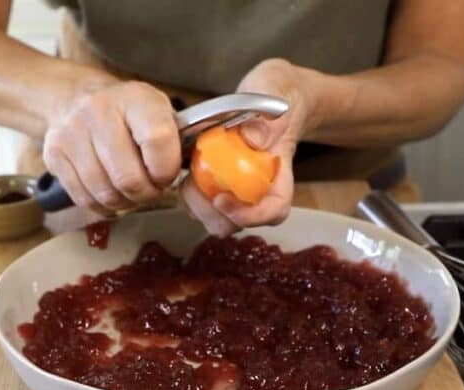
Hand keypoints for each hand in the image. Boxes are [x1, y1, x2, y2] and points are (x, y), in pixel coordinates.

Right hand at [43, 81, 181, 215]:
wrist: (74, 99)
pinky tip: (111, 193)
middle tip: (150, 187)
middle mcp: (99, 111)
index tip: (166, 173)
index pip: (158, 141)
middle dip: (147, 193)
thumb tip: (195, 172)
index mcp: (135, 98)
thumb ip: (176, 139)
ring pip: (106, 194)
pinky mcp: (55, 155)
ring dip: (125, 202)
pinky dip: (103, 205)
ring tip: (131, 190)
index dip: (166, 170)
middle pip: (129, 178)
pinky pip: (85, 199)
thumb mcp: (157, 111)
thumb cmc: (127, 113)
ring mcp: (72, 133)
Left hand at [180, 58, 307, 236]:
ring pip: (215, 217)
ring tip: (188, 176)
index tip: (223, 200)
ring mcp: (235, 186)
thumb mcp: (276, 92)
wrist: (273, 93)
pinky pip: (199, 199)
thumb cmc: (279, 94)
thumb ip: (267, 115)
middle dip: (211, 212)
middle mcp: (257, 188)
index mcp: (278, 174)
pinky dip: (188, 191)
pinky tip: (184, 168)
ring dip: (196, 204)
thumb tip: (251, 139)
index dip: (251, 215)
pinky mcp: (213, 180)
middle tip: (194, 186)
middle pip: (237, 222)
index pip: (274, 209)